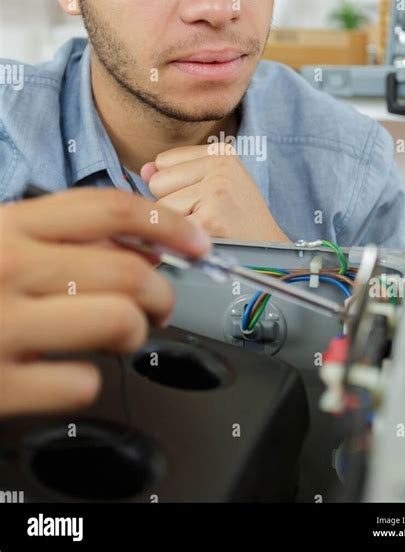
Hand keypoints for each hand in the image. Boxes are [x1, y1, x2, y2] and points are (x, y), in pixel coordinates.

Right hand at [0, 188, 209, 416]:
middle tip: (160, 304)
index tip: (197, 243)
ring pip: (118, 321)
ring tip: (118, 336)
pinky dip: (87, 379)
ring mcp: (2, 327)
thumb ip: (60, 236)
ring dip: (134, 333)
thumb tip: (144, 246)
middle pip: (127, 270)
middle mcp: (8, 269)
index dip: (166, 223)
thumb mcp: (0, 241)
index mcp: (8, 225)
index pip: (107, 209)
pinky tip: (66, 372)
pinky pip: (82, 382)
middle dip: (163, 291)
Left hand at [141, 142, 290, 241]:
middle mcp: (219, 166)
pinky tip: (204, 238)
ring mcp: (215, 192)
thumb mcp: (214, 183)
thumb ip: (176, 172)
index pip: (163, 161)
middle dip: (172, 203)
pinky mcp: (210, 219)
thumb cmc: (239, 218)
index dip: (176, 185)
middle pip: (157, 182)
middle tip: (205, 213)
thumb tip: (144, 170)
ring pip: (159, 207)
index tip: (203, 196)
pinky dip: (179, 240)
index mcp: (221, 151)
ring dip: (177, 223)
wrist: (270, 250)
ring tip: (207, 225)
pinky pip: (168, 228)